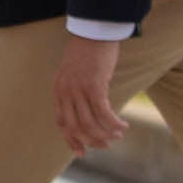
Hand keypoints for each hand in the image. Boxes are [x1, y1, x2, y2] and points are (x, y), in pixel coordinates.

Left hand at [53, 31, 127, 156]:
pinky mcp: (94, 86)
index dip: (71, 140)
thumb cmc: (87, 51)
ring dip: (105, 134)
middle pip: (76, 128)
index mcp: (58, 90)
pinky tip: (123, 126)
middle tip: (106, 144)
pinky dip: (114, 124)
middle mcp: (65, 92)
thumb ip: (74, 91)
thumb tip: (84, 109)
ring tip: (118, 135)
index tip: (82, 152)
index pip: (62, 123)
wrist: (93, 31)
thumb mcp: (73, 73)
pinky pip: (104, 113)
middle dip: (91, 140)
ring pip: (90, 124)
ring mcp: (78, 90)